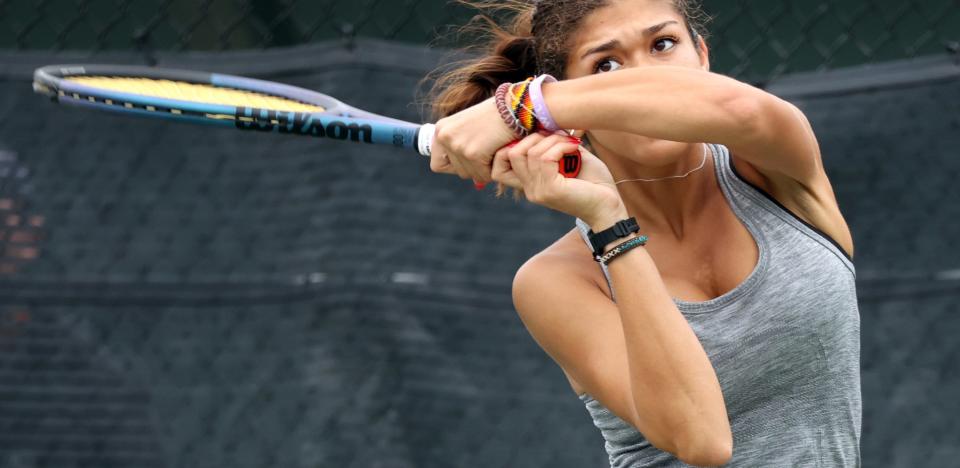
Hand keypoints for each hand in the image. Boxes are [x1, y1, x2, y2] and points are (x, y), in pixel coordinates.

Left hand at [429, 97, 515, 183]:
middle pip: (458, 171)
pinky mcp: (472, 153)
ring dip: (485, 168)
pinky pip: (483, 175)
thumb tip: (461, 171)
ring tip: (494, 150)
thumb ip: (460, 145)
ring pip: (471, 174)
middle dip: (475, 167)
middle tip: (488, 153)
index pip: (437, 164)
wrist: (513, 106)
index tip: (469, 161)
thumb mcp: (469, 127)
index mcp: (441, 129)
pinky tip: (500, 153)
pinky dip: (494, 168)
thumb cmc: (496, 115)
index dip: (455, 167)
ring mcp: (457, 145)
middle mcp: (444, 137)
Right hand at [491, 132, 626, 224]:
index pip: (499, 165)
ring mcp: (538, 191)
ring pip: (530, 152)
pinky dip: (560, 147)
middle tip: (560, 137)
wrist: (609, 208)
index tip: (541, 136)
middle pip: (511, 152)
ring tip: (571, 143)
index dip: (513, 144)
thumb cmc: (594, 183)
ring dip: (552, 140)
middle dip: (535, 136)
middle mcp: (530, 190)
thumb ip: (555, 146)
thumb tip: (546, 125)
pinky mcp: (550, 190)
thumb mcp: (571, 159)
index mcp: (530, 184)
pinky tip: (575, 148)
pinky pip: (545, 157)